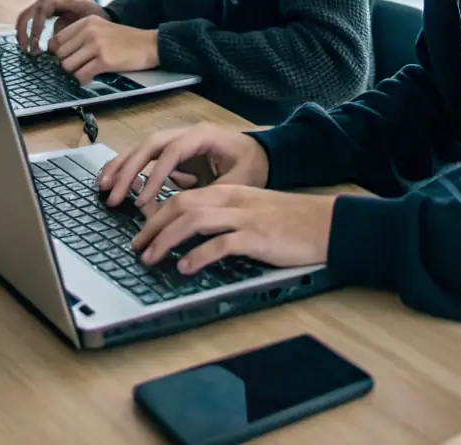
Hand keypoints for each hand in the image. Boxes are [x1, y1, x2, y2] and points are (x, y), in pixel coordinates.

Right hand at [15, 0, 107, 53]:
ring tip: (26, 50)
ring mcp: (48, 7)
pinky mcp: (46, 15)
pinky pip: (31, 21)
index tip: (36, 39)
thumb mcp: (89, 22)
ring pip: (28, 15)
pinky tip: (28, 47)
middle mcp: (53, 0)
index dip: (37, 22)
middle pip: (31, 10)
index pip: (44, 7)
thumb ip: (72, 30)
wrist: (102, 15)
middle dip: (25, 29)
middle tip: (26, 48)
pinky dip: (26, 33)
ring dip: (23, 32)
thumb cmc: (97, 17)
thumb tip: (54, 42)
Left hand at [49, 17, 158, 82]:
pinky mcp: (104, 61)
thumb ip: (80, 36)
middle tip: (79, 66)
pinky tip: (92, 76)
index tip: (66, 58)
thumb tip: (56, 53)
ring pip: (68, 66)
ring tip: (86, 70)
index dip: (58, 53)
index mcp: (87, 22)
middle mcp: (89, 31)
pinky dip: (84, 79)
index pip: (57, 39)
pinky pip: (81, 75)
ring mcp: (96, 45)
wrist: (149, 44)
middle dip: (67, 64)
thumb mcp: (101, 28)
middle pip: (60, 55)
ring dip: (75, 73)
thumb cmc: (124, 40)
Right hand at [98, 125, 269, 208]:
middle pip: (150, 145)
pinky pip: (147, 156)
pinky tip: (112, 180)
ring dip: (122, 166)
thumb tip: (182, 211)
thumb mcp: (241, 181)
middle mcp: (186, 133)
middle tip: (112, 194)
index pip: (172, 152)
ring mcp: (178, 139)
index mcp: (203, 136)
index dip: (155, 176)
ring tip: (103, 186)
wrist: (264, 153)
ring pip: (143, 147)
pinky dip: (129, 166)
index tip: (142, 201)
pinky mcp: (174, 151)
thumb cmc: (254, 165)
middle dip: (129, 169)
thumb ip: (213, 193)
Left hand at [132, 186, 335, 275]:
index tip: (142, 231)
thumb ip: (225, 218)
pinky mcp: (257, 236)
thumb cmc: (289, 222)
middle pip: (181, 205)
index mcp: (230, 192)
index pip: (183, 196)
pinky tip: (186, 267)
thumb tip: (192, 236)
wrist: (324, 223)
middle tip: (136, 247)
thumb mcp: (252, 211)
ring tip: (151, 259)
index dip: (157, 213)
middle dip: (153, 226)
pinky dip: (199, 255)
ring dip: (167, 240)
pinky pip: (221, 244)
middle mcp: (233, 200)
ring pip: (194, 220)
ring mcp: (244, 217)